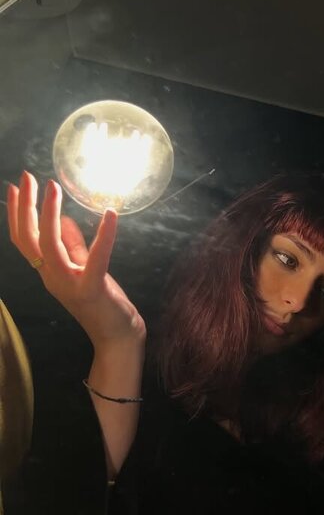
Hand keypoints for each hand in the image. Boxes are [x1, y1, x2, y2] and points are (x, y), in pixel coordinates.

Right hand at [6, 171, 145, 347]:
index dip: (17, 213)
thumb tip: (64, 220)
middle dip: (25, 206)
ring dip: (50, 213)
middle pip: (29, 239)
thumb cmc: (102, 303)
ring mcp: (69, 284)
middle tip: (28, 177)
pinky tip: (110, 215)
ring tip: (53, 188)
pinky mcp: (92, 289)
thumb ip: (72, 246)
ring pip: (50, 246)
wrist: (116, 337)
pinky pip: (96, 258)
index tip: (16, 187)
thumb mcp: (83, 269)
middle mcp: (52, 277)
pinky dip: (103, 235)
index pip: (24, 240)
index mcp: (48, 272)